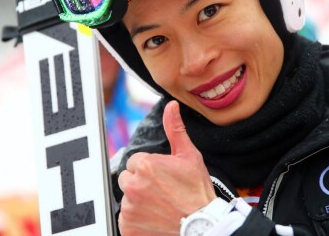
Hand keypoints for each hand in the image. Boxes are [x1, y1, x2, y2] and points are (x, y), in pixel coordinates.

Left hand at [117, 100, 216, 234]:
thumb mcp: (189, 156)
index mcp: (145, 164)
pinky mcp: (127, 227)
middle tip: (162, 192)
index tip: (164, 178)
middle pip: (128, 179)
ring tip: (160, 206)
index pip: (136, 161)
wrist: (202, 227)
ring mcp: (129, 209)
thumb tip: (171, 106)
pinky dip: (137, 220)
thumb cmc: (197, 192)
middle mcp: (133, 185)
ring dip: (139, 201)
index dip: (151, 169)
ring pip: (127, 199)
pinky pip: (126, 219)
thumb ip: (175, 129)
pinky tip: (154, 219)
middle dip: (141, 183)